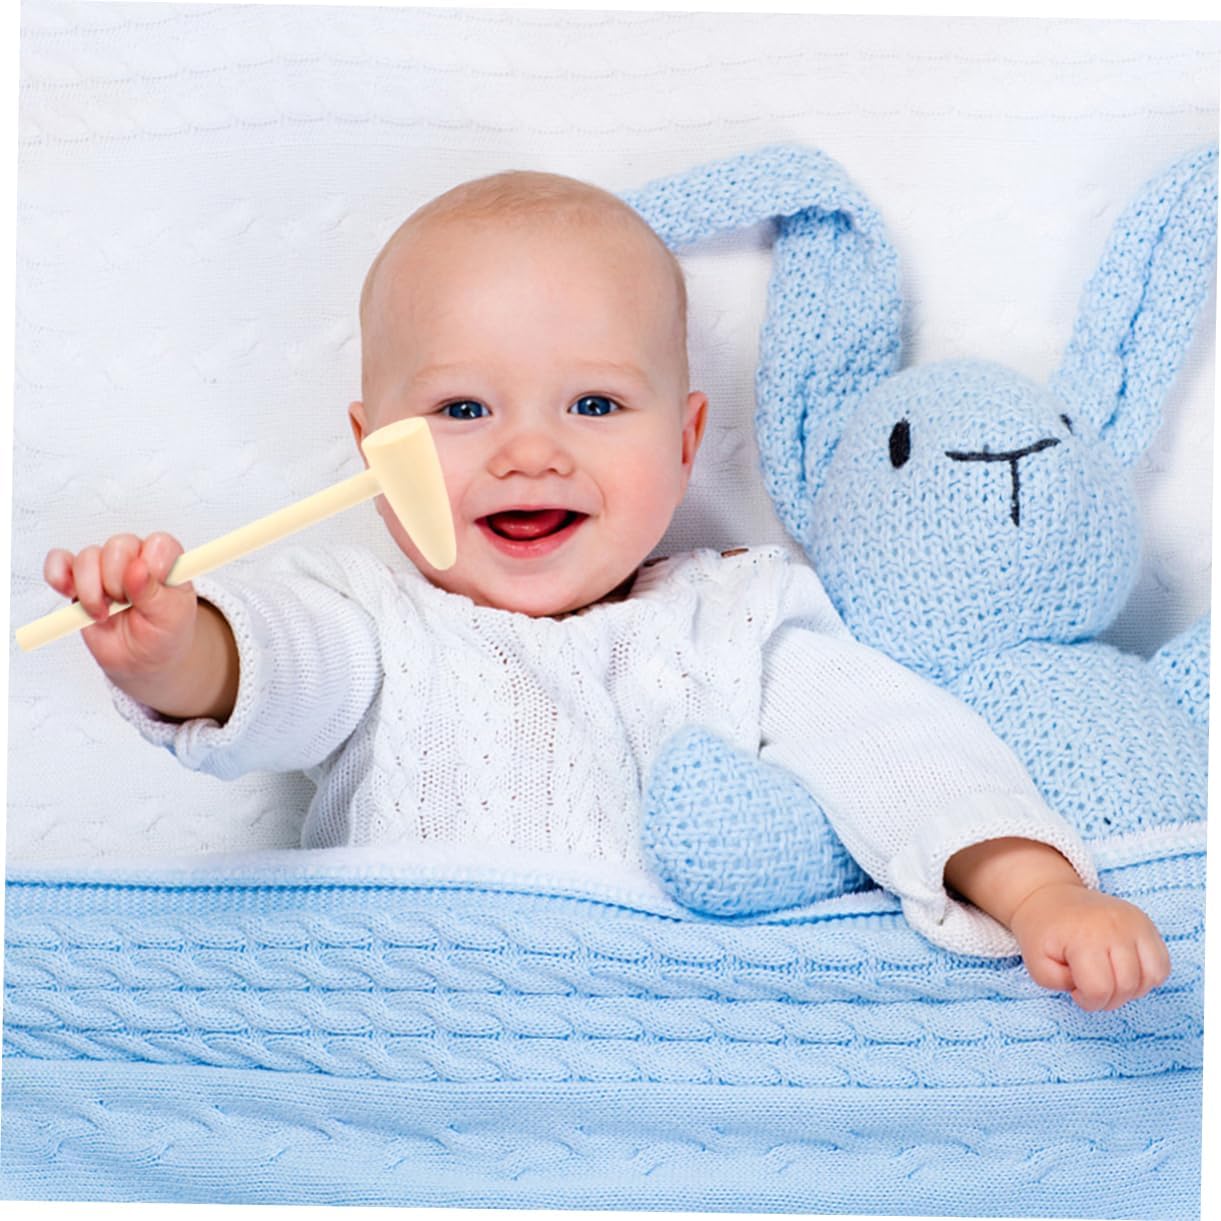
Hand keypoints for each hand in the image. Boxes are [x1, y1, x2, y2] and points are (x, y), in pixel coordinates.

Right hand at [43, 532, 197, 680]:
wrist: (141, 659)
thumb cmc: (163, 634)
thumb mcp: (170, 617)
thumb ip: (154, 593)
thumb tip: (137, 568)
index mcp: (166, 563)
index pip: (159, 543)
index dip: (152, 565)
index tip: (152, 592)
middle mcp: (135, 560)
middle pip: (118, 546)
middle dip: (118, 581)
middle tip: (125, 604)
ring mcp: (105, 569)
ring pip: (87, 557)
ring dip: (90, 589)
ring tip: (102, 613)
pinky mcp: (79, 581)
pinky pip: (59, 561)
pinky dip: (58, 575)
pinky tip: (68, 591)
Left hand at [1008, 882, 1170, 1010]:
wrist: (1050, 898)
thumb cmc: (1044, 934)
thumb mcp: (1037, 964)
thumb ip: (1059, 984)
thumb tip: (1092, 988)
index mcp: (1084, 937)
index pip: (1099, 989)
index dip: (1087, 1001)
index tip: (1075, 990)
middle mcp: (1114, 927)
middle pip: (1127, 987)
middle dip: (1109, 999)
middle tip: (1090, 986)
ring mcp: (1134, 923)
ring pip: (1151, 977)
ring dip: (1131, 989)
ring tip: (1108, 978)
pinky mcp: (1146, 923)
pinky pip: (1163, 964)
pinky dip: (1148, 976)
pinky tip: (1125, 970)